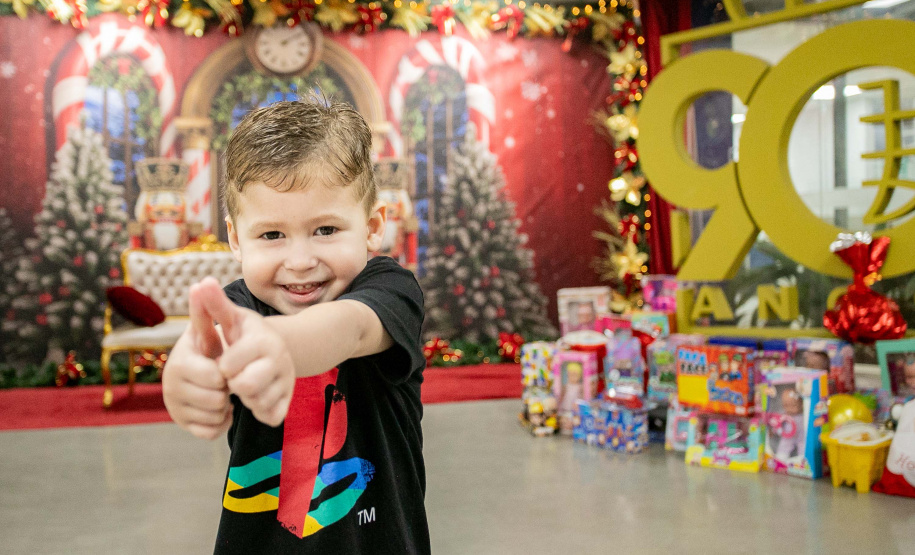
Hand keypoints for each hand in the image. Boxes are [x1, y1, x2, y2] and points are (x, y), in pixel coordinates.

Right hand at [162, 281, 232, 439]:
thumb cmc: (212, 347)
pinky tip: (218, 408)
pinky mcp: (183, 426)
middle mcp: (170, 388)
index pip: (215, 377)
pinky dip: (221, 422)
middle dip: (227, 390)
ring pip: (215, 417)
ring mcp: (175, 409)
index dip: (227, 373)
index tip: (223, 364)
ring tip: (220, 391)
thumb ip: (208, 309)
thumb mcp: (212, 328)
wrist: (207, 371)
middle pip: (217, 400)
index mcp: (178, 363)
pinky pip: (212, 432)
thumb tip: (202, 282)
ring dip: (226, 406)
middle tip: (223, 380)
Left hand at [194, 277, 295, 426]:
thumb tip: (201, 283)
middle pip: (246, 386)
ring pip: (258, 403)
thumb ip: (215, 303)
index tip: (227, 358)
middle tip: (236, 374)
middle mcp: (281, 360)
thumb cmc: (245, 334)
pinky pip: (270, 416)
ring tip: (246, 383)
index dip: (223, 365)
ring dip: (246, 397)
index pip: (229, 365)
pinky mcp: (290, 401)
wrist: (277, 348)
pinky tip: (256, 396)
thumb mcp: (232, 317)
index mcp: (264, 340)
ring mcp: (288, 382)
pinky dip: (259, 410)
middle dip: (234, 383)